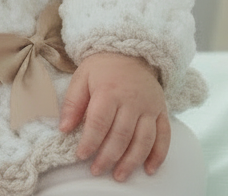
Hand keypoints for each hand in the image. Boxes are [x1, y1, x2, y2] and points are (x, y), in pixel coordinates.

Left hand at [58, 52, 169, 181]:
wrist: (131, 52)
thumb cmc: (102, 68)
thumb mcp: (81, 77)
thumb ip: (72, 103)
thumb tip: (63, 128)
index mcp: (109, 91)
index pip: (99, 122)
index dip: (90, 141)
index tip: (81, 155)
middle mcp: (132, 100)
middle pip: (121, 135)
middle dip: (108, 156)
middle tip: (97, 170)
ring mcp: (149, 107)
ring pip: (143, 140)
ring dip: (132, 161)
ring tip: (119, 176)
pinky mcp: (161, 111)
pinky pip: (164, 136)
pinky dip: (158, 155)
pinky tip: (149, 169)